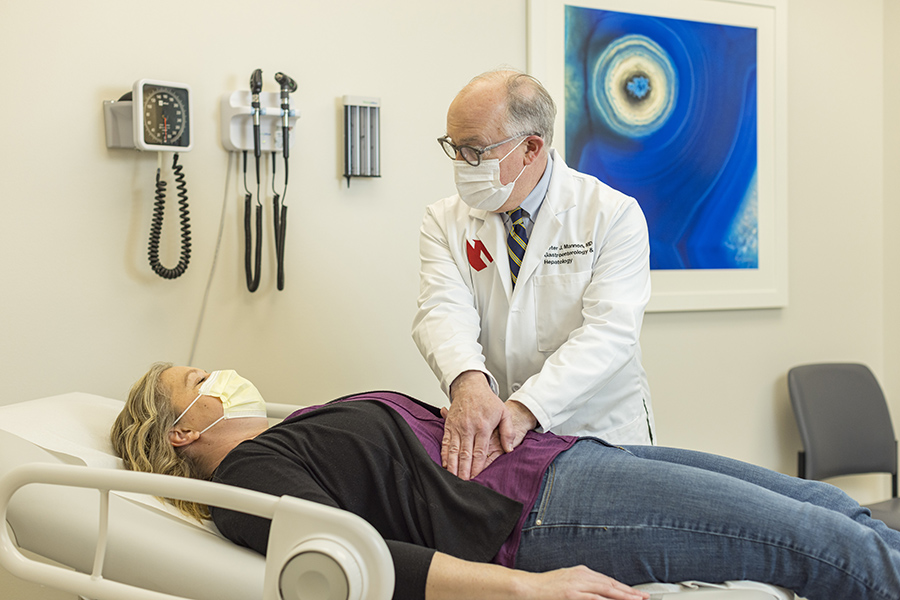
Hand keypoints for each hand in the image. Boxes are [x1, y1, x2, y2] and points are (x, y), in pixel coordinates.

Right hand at [443, 371, 507, 479]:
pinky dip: (445, 455)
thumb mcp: (503, 413)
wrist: (470, 386)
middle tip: (463, 483)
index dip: (477, 466)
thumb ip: (508, 431)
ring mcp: (457, 427)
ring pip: (454, 450)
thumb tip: (509, 449)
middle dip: (464, 470)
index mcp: (483, 427)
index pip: (479, 451)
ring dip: (453, 465)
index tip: (476, 477)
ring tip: (453, 478)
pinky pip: (446, 442)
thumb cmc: (487, 400)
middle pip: (465, 454)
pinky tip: (445, 465)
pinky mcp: (449, 425)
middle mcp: (468, 428)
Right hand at [519, 566, 649, 599]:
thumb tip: (597, 592)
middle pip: (611, 584)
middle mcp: (582, 576)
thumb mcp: (567, 581)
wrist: (527, 587)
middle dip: (629, 592)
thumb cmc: (545, 587)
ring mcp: (577, 585)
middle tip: (643, 597)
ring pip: (606, 590)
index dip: (624, 588)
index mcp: (582, 572)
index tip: (636, 594)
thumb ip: (582, 585)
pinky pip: (593, 598)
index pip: (608, 580)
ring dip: (622, 597)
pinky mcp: (571, 594)